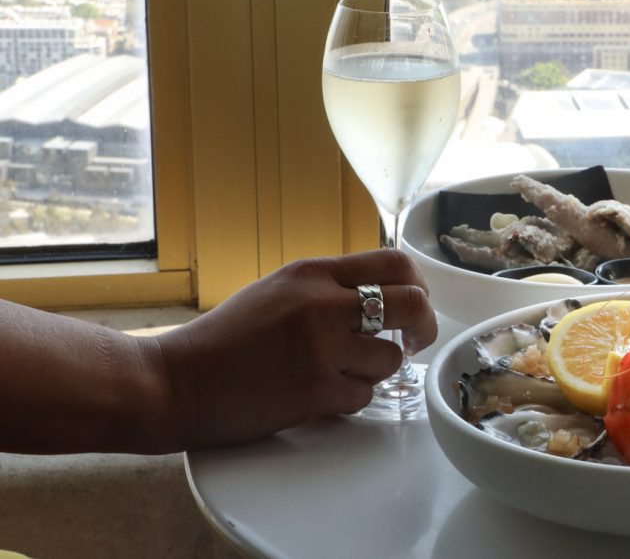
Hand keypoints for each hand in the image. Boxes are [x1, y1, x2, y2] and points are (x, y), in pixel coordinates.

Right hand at [151, 249, 438, 449]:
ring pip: (390, 358)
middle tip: (414, 340)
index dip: (419, 285)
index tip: (416, 303)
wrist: (174, 383)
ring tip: (343, 372)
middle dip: (424, 326)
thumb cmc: (224, 340)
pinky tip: (320, 394)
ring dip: (376, 370)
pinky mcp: (316, 390)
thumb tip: (385, 296)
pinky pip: (363, 395)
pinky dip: (350, 398)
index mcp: (311, 273)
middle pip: (412, 304)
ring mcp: (321, 348)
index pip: (394, 263)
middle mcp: (321, 304)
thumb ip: (328, 288)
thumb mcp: (278, 292)